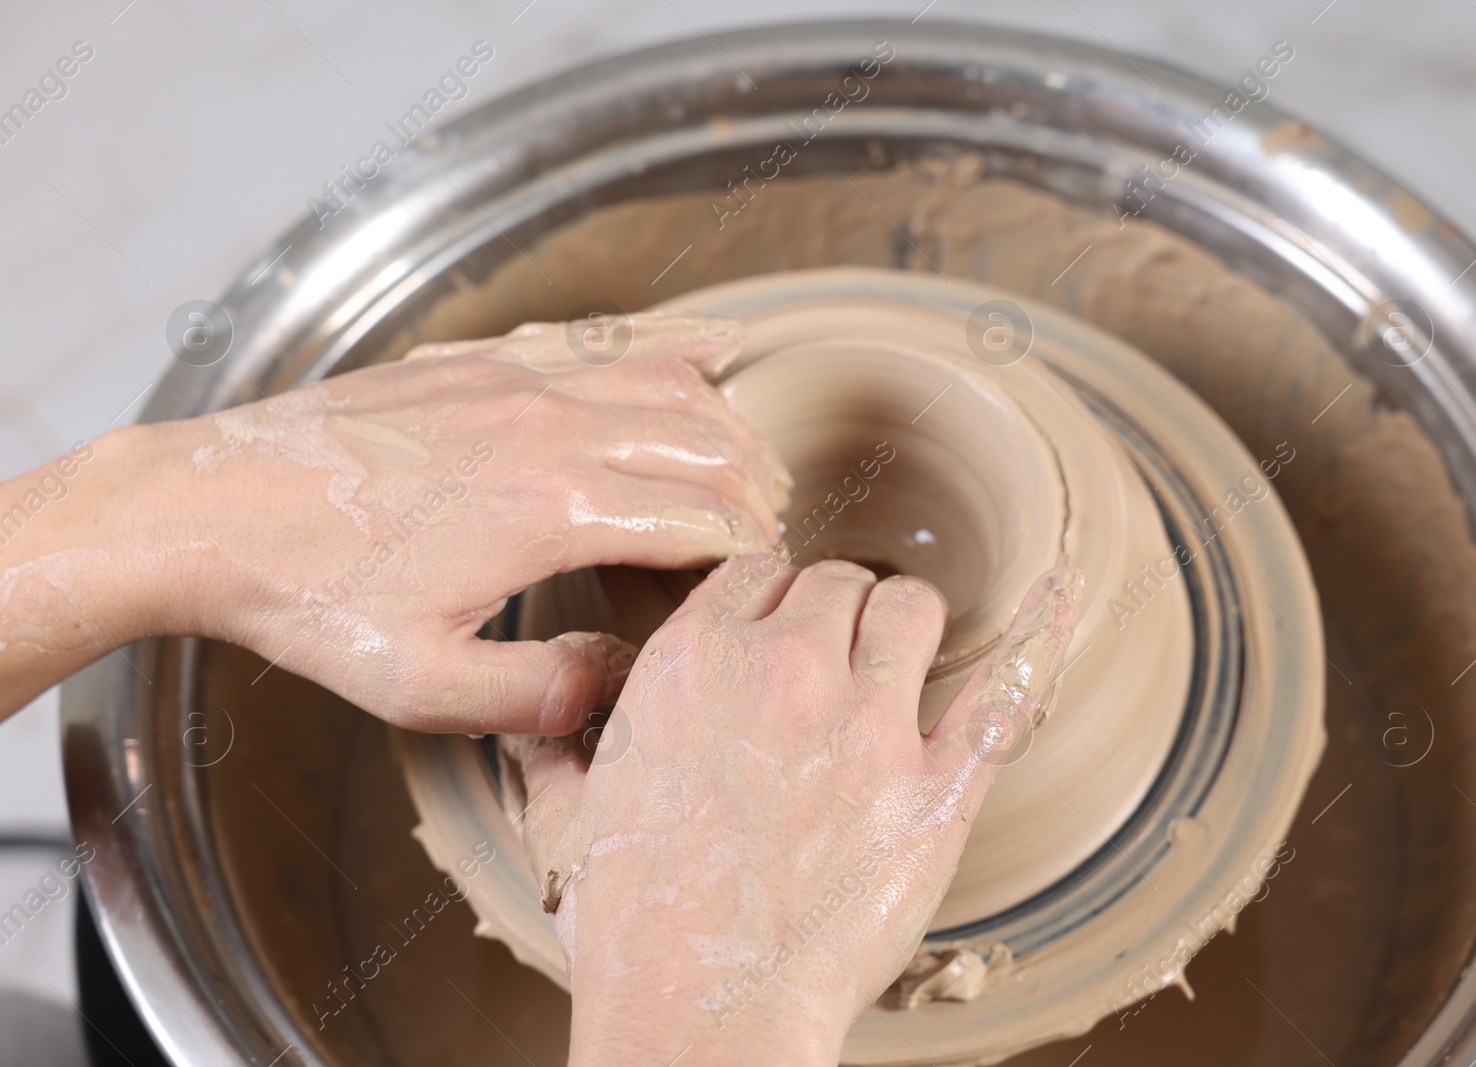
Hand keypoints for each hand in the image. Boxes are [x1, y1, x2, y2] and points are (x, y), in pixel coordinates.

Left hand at [0, 312, 790, 731]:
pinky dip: (672, 345)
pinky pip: (606, 339)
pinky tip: (709, 347)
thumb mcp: (421, 686)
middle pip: (705, 442)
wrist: (211, 507)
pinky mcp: (485, 363)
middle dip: (754, 489)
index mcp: (554, 509)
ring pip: (668, 382)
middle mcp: (552, 428)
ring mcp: (518, 382)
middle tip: (762, 533)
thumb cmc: (310, 598)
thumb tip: (623, 679)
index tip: (757, 579)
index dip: (749, 550)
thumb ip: (538, 696)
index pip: (703, 517)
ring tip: (749, 463)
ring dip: (725, 424)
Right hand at [510, 555, 1075, 1065]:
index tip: (773, 630)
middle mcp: (783, 670)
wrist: (700, 1014)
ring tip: (898, 659)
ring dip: (903, 624)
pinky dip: (1037, 640)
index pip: (754, 568)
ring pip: (910, 608)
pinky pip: (1005, 691)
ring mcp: (867, 726)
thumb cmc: (630, 924)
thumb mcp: (564, 815)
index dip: (766, 598)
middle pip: (835, 581)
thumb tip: (548, 713)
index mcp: (693, 661)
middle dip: (833, 611)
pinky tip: (1059, 605)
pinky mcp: (935, 790)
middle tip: (831, 658)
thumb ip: (557, 740)